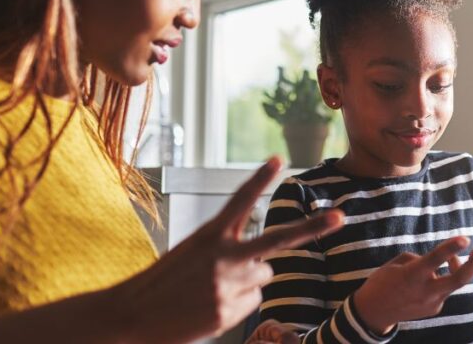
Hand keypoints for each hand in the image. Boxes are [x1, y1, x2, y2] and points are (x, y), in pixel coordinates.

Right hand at [110, 157, 344, 343]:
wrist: (132, 314)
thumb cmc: (163, 282)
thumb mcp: (191, 255)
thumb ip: (228, 253)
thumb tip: (266, 267)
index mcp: (209, 235)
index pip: (239, 201)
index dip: (259, 179)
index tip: (278, 158)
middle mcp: (223, 256)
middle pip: (278, 239)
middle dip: (312, 228)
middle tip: (340, 217)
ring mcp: (228, 285)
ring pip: (264, 275)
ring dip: (248, 280)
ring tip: (212, 289)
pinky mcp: (228, 311)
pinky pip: (253, 302)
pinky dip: (238, 304)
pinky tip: (211, 307)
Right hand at [353, 236, 472, 334]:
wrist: (374, 312)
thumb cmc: (382, 283)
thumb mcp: (396, 264)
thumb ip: (418, 260)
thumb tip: (436, 261)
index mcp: (412, 275)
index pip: (435, 259)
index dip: (451, 248)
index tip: (465, 238)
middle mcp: (426, 291)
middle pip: (459, 279)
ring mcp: (432, 303)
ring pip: (453, 283)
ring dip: (457, 269)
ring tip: (453, 260)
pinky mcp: (434, 309)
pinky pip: (443, 290)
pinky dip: (441, 281)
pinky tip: (428, 281)